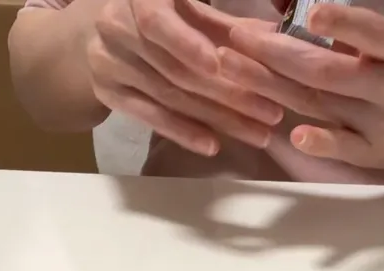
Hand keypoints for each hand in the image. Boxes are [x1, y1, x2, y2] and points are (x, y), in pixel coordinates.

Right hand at [86, 0, 284, 154]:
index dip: (186, 44)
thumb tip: (276, 39)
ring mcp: (106, 61)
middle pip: (175, 69)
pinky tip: (213, 145)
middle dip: (228, 93)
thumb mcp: (190, 9)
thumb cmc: (162, 11)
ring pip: (168, 95)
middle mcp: (115, 25)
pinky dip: (183, 132)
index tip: (218, 64)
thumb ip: (227, 26)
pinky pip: (149, 116)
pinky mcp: (106, 92)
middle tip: (270, 112)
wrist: (108, 29)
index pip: (157, 22)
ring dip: (217, 118)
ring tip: (257, 133)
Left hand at [219, 4, 383, 169]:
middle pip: (327, 70)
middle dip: (276, 51)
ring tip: (230, 64)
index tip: (315, 14)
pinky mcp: (377, 154)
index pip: (372, 34)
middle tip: (236, 34)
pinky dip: (322, 142)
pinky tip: (294, 135)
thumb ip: (346, 30)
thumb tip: (285, 5)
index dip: (344, 24)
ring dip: (271, 84)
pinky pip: (346, 148)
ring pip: (322, 102)